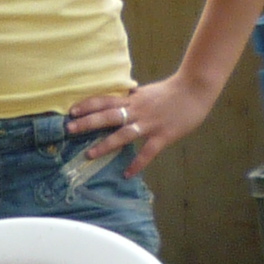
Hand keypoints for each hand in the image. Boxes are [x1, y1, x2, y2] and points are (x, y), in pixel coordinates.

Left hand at [66, 74, 212, 178]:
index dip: (88, 105)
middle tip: (69, 129)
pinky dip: (137, 164)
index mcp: (132, 99)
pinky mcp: (163, 136)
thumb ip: (132, 98)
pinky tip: (126, 174)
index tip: (71, 111)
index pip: (105, 100)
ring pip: (123, 135)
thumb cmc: (171, 91)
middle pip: (108, 116)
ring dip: (105, 145)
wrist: (194, 89)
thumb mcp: (146, 92)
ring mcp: (149, 124)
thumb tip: (119, 98)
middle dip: (87, 123)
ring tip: (89, 154)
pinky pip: (147, 152)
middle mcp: (137, 110)